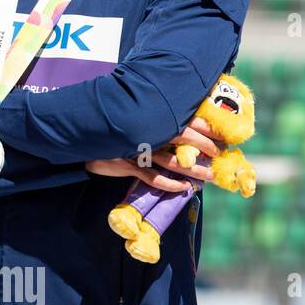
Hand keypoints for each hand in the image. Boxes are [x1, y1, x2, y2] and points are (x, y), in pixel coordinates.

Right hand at [85, 115, 224, 191]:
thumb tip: (183, 124)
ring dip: (192, 170)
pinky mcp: (127, 164)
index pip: (184, 118)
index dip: (205, 127)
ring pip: (171, 160)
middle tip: (219, 156)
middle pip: (182, 136)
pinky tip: (182, 188)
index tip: (222, 135)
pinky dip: (169, 184)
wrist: (82, 137)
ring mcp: (136, 148)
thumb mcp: (132, 117)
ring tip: (207, 176)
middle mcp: (146, 130)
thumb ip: (154, 118)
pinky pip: (152, 177)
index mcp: (150, 116)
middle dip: (204, 147)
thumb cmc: (113, 128)